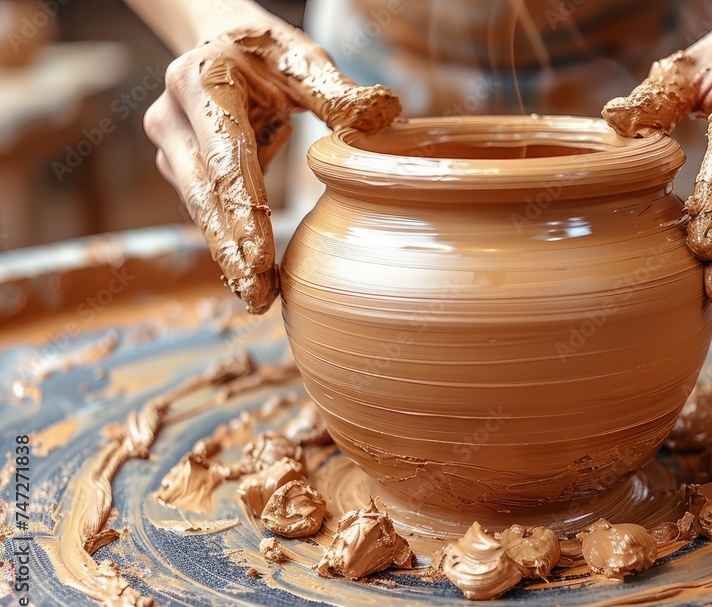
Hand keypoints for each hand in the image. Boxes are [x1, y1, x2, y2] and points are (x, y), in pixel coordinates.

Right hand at [144, 20, 400, 312]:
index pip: (228, 158)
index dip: (246, 212)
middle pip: (205, 196)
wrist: (219, 45)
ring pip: (201, 210)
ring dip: (229, 256)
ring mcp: (169, 145)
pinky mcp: (177, 167)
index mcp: (202, 81)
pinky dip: (228, 242)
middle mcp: (173, 116)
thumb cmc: (270, 56)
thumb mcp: (304, 61)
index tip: (261, 261)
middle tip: (257, 299)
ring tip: (257, 298)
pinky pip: (205, 210)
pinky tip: (250, 276)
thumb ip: (338, 92)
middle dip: (232, 251)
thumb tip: (386, 113)